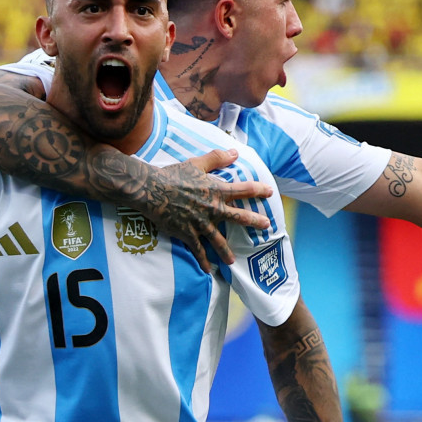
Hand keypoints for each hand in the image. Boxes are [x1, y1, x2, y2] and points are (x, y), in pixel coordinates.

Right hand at [147, 149, 272, 272]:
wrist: (152, 190)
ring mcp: (200, 223)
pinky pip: (197, 250)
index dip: (258, 190)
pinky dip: (202, 260)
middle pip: (238, 216)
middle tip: (266, 226)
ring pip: (218, 240)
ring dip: (226, 252)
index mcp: (216, 190)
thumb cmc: (173, 175)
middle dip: (254, 221)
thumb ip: (217, 158)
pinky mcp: (187, 233)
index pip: (243, 190)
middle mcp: (212, 208)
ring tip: (232, 261)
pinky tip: (207, 270)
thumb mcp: (196, 163)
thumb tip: (235, 152)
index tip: (269, 192)